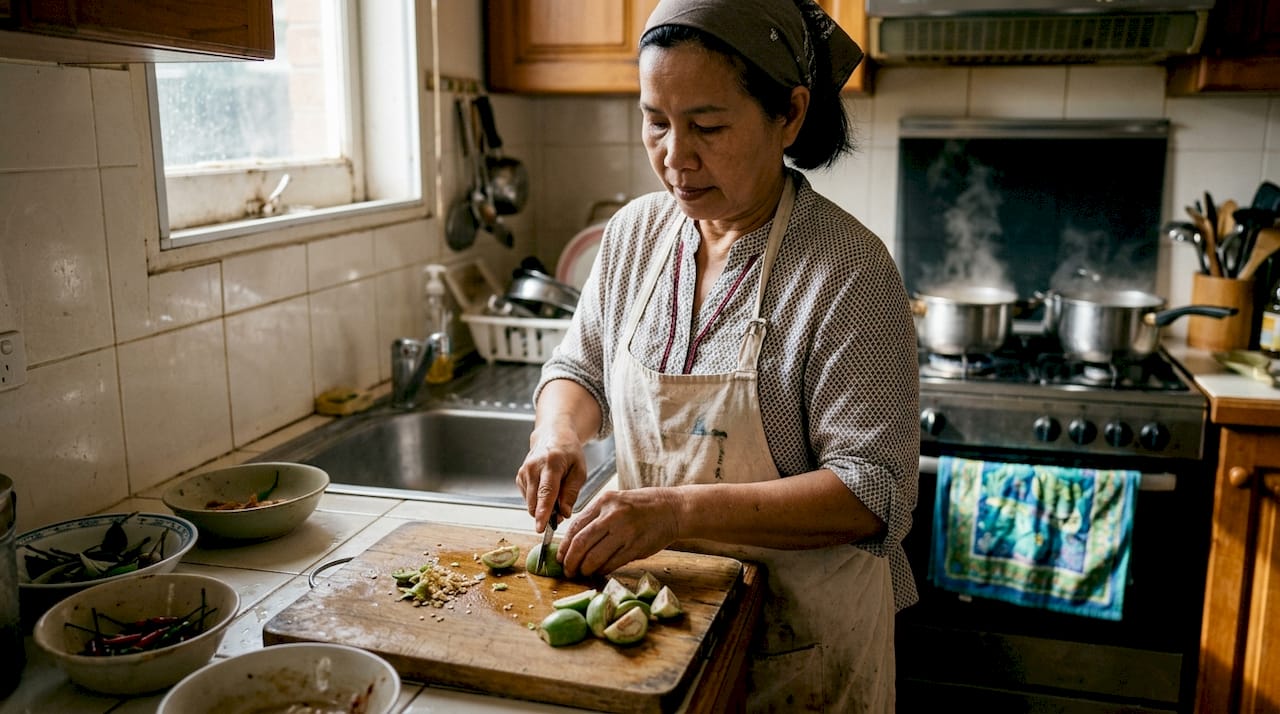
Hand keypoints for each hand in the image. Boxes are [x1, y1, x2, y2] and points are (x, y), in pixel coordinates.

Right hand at [516, 421, 587, 530]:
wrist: (552, 436)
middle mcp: (533, 467)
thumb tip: (564, 513)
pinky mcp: (519, 477)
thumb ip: (572, 492)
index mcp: (551, 463)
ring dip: (543, 508)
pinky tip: (546, 488)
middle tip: (561, 513)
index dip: (544, 512)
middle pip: (535, 501)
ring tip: (557, 495)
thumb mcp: (580, 470)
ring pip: (531, 503)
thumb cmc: (569, 453)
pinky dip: (538, 500)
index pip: (546, 492)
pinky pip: (528, 499)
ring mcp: (523, 472)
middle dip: (546, 514)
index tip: (541, 527)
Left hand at [556, 487, 680, 576]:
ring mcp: (625, 532)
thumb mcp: (616, 501)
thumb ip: (596, 517)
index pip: (575, 527)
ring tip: (582, 573)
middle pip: (581, 544)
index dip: (565, 546)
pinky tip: (599, 571)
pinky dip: (602, 570)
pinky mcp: (636, 547)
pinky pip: (612, 564)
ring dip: (585, 569)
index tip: (561, 558)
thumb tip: (574, 542)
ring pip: (595, 557)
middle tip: (568, 570)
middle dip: (570, 561)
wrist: (672, 509)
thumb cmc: (641, 506)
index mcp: (604, 502)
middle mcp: (613, 516)